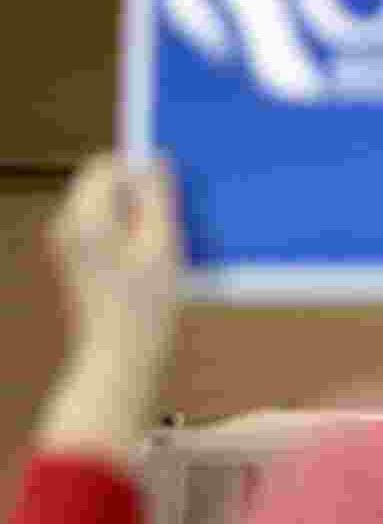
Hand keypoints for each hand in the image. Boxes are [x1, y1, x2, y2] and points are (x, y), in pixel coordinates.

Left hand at [38, 155, 181, 460]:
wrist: (120, 362)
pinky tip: (152, 261)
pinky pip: (105, 230)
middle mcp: (68, 226)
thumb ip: (158, 198)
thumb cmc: (146, 312)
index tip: (174, 194)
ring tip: (165, 246)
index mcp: (85, 218)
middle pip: (104, 184)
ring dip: (138, 214)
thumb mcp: (163, 247)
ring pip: (107, 207)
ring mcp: (69, 246)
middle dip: (140, 192)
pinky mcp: (78, 263)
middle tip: (173, 221)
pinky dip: (129, 234)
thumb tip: (156, 161)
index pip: (109, 165)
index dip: (144, 170)